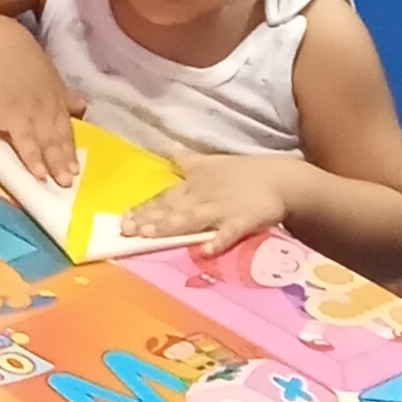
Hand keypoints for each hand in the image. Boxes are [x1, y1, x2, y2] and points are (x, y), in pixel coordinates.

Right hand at [0, 36, 79, 188]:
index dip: (69, 153)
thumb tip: (85, 109)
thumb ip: (67, 99)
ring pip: (26, 136)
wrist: (3, 46)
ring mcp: (14, 111)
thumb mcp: (54, 80)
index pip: (64, 133)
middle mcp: (37, 112)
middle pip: (49, 139)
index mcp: (53, 107)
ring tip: (37, 175)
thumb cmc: (30, 65)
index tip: (74, 173)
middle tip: (63, 182)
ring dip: (31, 155)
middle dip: (57, 161)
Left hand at [127, 154, 298, 252]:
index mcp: (193, 187)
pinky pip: (228, 233)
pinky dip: (217, 241)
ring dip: (170, 226)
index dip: (143, 208)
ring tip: (150, 234)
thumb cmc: (243, 173)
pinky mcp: (242, 222)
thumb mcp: (211, 164)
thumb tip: (169, 149)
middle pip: (171, 211)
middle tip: (126, 229)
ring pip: (191, 220)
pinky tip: (205, 251)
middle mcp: (201, 198)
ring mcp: (221, 210)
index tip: (121, 219)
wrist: (280, 178)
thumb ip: (188, 162)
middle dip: (148, 219)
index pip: (163, 199)